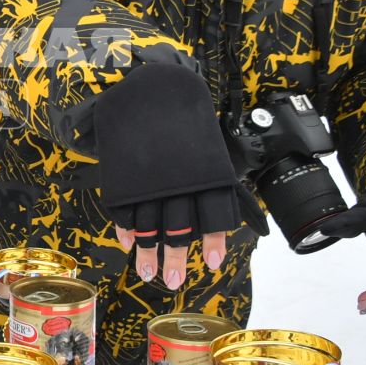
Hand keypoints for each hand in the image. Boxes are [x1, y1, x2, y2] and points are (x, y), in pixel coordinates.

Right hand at [90, 63, 243, 289]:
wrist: (150, 83)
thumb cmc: (184, 116)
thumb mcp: (206, 143)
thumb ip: (215, 175)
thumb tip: (241, 207)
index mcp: (203, 171)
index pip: (210, 213)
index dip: (210, 241)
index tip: (210, 264)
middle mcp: (178, 178)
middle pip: (176, 226)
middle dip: (173, 257)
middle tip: (171, 281)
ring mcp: (149, 177)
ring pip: (149, 221)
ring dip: (147, 251)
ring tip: (146, 273)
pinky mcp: (125, 174)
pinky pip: (124, 206)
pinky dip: (125, 226)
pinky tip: (128, 242)